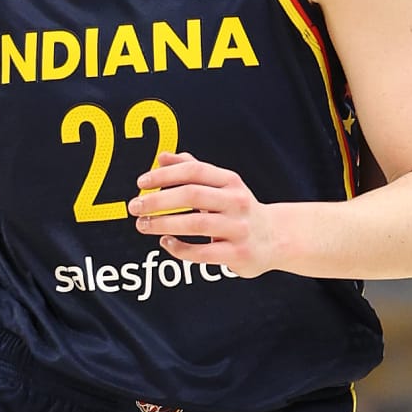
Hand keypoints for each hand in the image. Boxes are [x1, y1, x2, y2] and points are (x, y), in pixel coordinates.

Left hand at [129, 154, 281, 276]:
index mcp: (230, 181)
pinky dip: (179, 248)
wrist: (276, 238)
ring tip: (142, 225)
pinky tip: (165, 243)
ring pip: (195, 223)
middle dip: (158, 201)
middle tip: (134, 207)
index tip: (141, 183)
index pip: (194, 171)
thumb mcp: (222, 185)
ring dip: (163, 224)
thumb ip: (192, 170)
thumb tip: (162, 157)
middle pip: (192, 195)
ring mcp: (238, 228)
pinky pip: (202, 252)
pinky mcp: (237, 254)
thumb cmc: (238, 209)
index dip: (165, 175)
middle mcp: (236, 202)